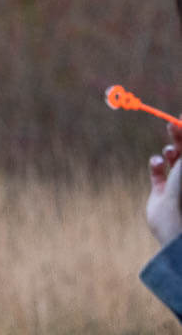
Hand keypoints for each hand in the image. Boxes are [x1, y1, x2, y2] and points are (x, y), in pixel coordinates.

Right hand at [145, 123, 181, 246]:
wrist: (172, 217)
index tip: (180, 117)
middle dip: (178, 136)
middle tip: (170, 123)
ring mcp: (175, 181)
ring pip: (171, 158)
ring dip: (168, 151)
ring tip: (168, 154)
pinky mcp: (160, 189)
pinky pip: (156, 170)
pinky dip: (155, 164)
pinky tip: (156, 164)